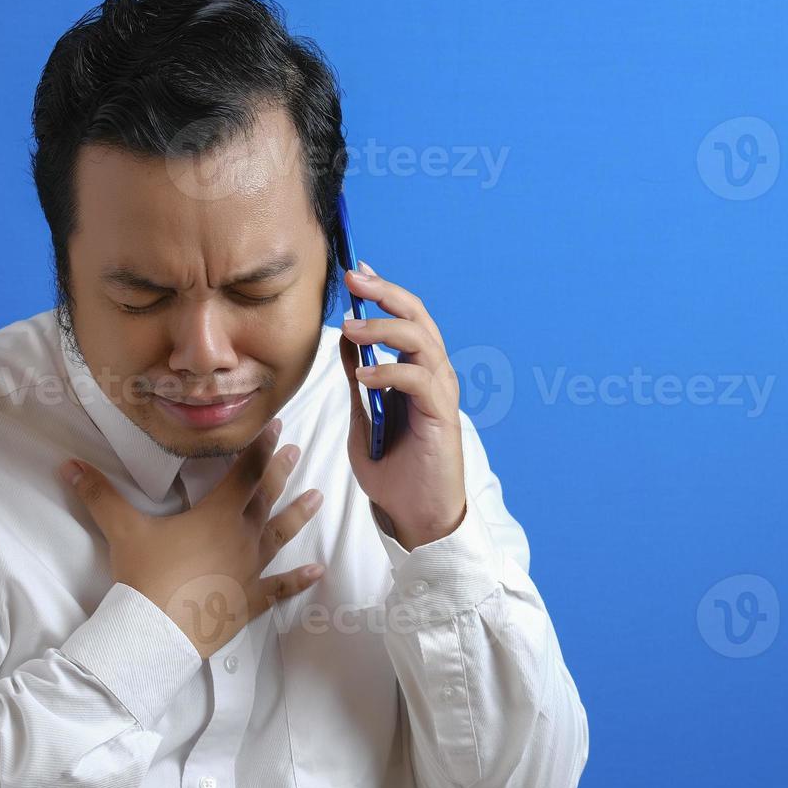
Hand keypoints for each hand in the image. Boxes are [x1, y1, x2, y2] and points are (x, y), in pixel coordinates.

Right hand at [58, 418, 324, 657]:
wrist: (155, 632)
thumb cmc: (144, 576)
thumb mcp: (121, 530)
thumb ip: (99, 494)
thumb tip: (68, 465)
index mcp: (216, 515)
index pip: (244, 472)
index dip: (259, 447)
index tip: (276, 426)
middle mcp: (241, 537)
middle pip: (266, 497)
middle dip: (280, 471)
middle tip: (297, 449)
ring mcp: (250, 571)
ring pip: (280, 536)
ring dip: (299, 515)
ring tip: (320, 497)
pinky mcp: (250, 602)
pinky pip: (280, 588)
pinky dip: (299, 580)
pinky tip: (319, 571)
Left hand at [339, 260, 466, 549]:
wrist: (414, 515)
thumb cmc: (393, 471)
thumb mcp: (364, 417)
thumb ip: (359, 380)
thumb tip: (345, 342)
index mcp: (416, 371)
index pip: (405, 318)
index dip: (383, 292)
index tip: (356, 271)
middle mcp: (434, 375)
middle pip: (417, 317)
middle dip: (385, 294)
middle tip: (354, 280)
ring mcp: (440, 393)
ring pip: (420, 341)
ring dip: (383, 331)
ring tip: (350, 329)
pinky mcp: (442, 416)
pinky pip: (420, 379)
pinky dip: (390, 372)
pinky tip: (364, 378)